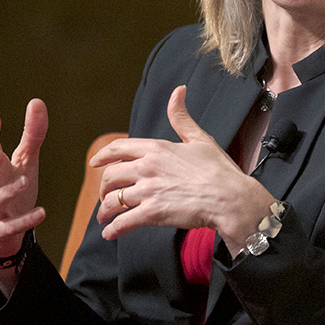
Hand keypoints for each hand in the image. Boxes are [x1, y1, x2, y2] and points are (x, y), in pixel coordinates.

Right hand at [0, 98, 48, 257]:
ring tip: (25, 180)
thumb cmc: (14, 191)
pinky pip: (10, 227)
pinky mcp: (1, 231)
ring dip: (7, 191)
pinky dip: (24, 220)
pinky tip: (42, 212)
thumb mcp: (25, 162)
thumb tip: (36, 101)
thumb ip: (31, 135)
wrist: (4, 234)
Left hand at [90, 86, 272, 249]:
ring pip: (113, 200)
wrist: (230, 198)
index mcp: (157, 148)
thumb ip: (182, 118)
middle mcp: (148, 167)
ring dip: (105, 210)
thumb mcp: (199, 138)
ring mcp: (149, 190)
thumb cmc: (219, 170)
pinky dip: (113, 229)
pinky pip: (123, 222)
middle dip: (103, 187)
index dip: (102, 156)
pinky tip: (110, 233)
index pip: (118, 149)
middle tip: (105, 196)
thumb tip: (178, 91)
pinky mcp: (153, 213)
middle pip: (110, 176)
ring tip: (105, 218)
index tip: (94, 163)